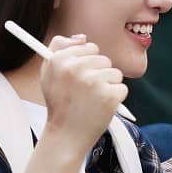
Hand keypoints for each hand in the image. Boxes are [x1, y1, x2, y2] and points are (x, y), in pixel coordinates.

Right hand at [38, 36, 127, 150]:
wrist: (66, 135)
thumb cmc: (59, 103)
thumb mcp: (49, 72)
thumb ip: (59, 48)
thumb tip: (82, 37)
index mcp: (59, 60)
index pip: (87, 46)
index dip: (86, 62)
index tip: (79, 76)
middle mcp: (75, 68)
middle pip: (103, 58)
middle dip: (98, 73)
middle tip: (85, 92)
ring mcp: (93, 82)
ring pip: (114, 72)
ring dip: (108, 85)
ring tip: (92, 100)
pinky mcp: (109, 96)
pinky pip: (122, 87)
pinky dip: (115, 98)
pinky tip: (101, 107)